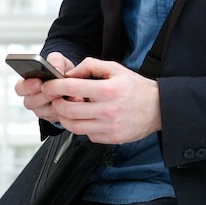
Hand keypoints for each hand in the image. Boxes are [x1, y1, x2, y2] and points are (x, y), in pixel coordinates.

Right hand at [14, 52, 74, 122]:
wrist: (74, 80)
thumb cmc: (61, 69)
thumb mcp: (58, 60)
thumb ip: (54, 60)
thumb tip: (56, 69)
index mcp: (28, 83)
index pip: (20, 88)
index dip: (27, 86)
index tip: (38, 82)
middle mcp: (32, 99)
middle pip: (31, 102)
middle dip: (44, 96)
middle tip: (55, 91)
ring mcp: (42, 110)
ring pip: (44, 111)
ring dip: (56, 103)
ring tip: (66, 95)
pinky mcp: (53, 117)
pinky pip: (56, 116)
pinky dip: (66, 108)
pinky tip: (75, 100)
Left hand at [41, 58, 160, 144]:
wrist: (158, 107)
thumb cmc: (136, 87)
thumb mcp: (115, 68)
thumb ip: (90, 66)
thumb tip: (70, 73)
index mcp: (107, 90)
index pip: (72, 88)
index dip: (54, 86)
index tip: (47, 85)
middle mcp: (107, 110)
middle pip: (68, 110)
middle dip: (56, 103)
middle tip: (55, 98)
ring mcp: (108, 127)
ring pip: (73, 126)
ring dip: (65, 117)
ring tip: (67, 108)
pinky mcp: (110, 139)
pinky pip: (87, 135)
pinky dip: (81, 126)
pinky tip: (86, 117)